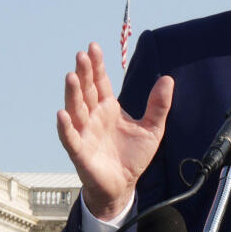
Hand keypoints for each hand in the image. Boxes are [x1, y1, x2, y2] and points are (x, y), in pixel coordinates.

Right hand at [56, 41, 173, 222]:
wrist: (124, 185)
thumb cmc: (133, 156)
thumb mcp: (152, 129)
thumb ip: (158, 106)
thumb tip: (168, 79)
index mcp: (108, 108)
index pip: (100, 82)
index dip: (96, 66)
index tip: (93, 47)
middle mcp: (93, 116)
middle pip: (86, 91)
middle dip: (83, 73)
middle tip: (82, 55)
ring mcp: (84, 132)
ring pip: (76, 109)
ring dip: (72, 94)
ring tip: (71, 76)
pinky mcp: (80, 152)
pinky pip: (70, 137)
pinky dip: (65, 127)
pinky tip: (62, 114)